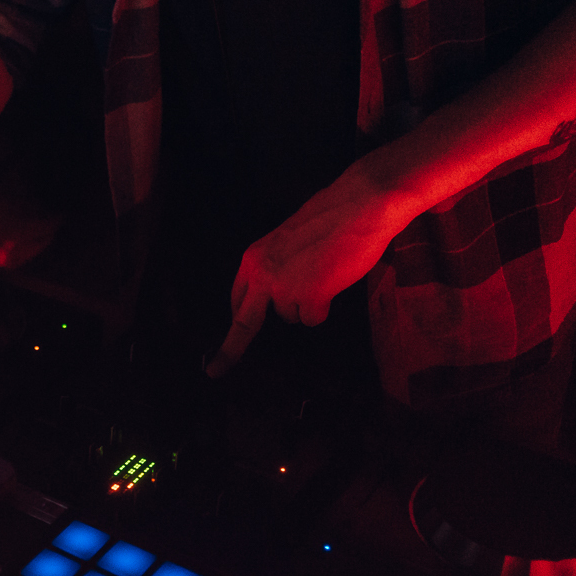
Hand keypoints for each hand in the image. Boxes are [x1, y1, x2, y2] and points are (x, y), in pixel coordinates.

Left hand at [205, 160, 414, 377]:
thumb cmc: (332, 219)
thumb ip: (276, 267)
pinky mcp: (308, 296)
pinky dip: (324, 307)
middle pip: (243, 323)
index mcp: (254, 258)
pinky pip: (313, 318)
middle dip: (229, 351)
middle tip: (215, 371)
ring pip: (291, 316)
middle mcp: (261, 273)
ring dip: (307, 304)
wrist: (360, 204)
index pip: (236, 297)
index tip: (221, 342)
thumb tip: (276, 293)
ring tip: (324, 273)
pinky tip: (333, 281)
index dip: (234, 318)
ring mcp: (283, 287)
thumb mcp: (289, 242)